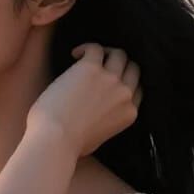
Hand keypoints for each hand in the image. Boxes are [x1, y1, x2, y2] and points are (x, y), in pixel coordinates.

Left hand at [26, 43, 142, 155]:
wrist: (56, 139)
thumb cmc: (70, 146)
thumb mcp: (99, 139)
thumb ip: (107, 124)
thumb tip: (97, 117)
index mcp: (129, 113)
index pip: (137, 89)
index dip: (127, 81)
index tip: (113, 79)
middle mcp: (125, 94)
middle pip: (133, 68)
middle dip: (121, 64)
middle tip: (104, 63)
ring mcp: (110, 79)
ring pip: (119, 54)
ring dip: (107, 52)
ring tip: (88, 57)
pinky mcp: (91, 68)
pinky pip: (95, 48)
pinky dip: (86, 48)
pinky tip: (74, 54)